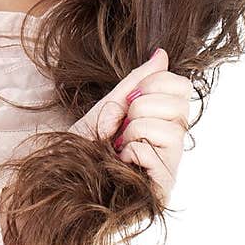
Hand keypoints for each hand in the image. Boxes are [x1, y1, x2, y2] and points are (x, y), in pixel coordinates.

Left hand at [68, 47, 192, 204]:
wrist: (60, 177)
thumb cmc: (85, 147)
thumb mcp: (109, 106)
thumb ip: (137, 82)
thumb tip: (161, 54)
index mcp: (163, 121)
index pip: (183, 88)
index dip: (156, 83)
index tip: (130, 97)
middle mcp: (172, 145)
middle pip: (181, 107)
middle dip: (142, 108)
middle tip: (122, 125)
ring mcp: (169, 169)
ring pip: (172, 131)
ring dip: (135, 132)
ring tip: (119, 146)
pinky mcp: (161, 190)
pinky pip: (154, 154)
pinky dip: (130, 152)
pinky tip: (121, 163)